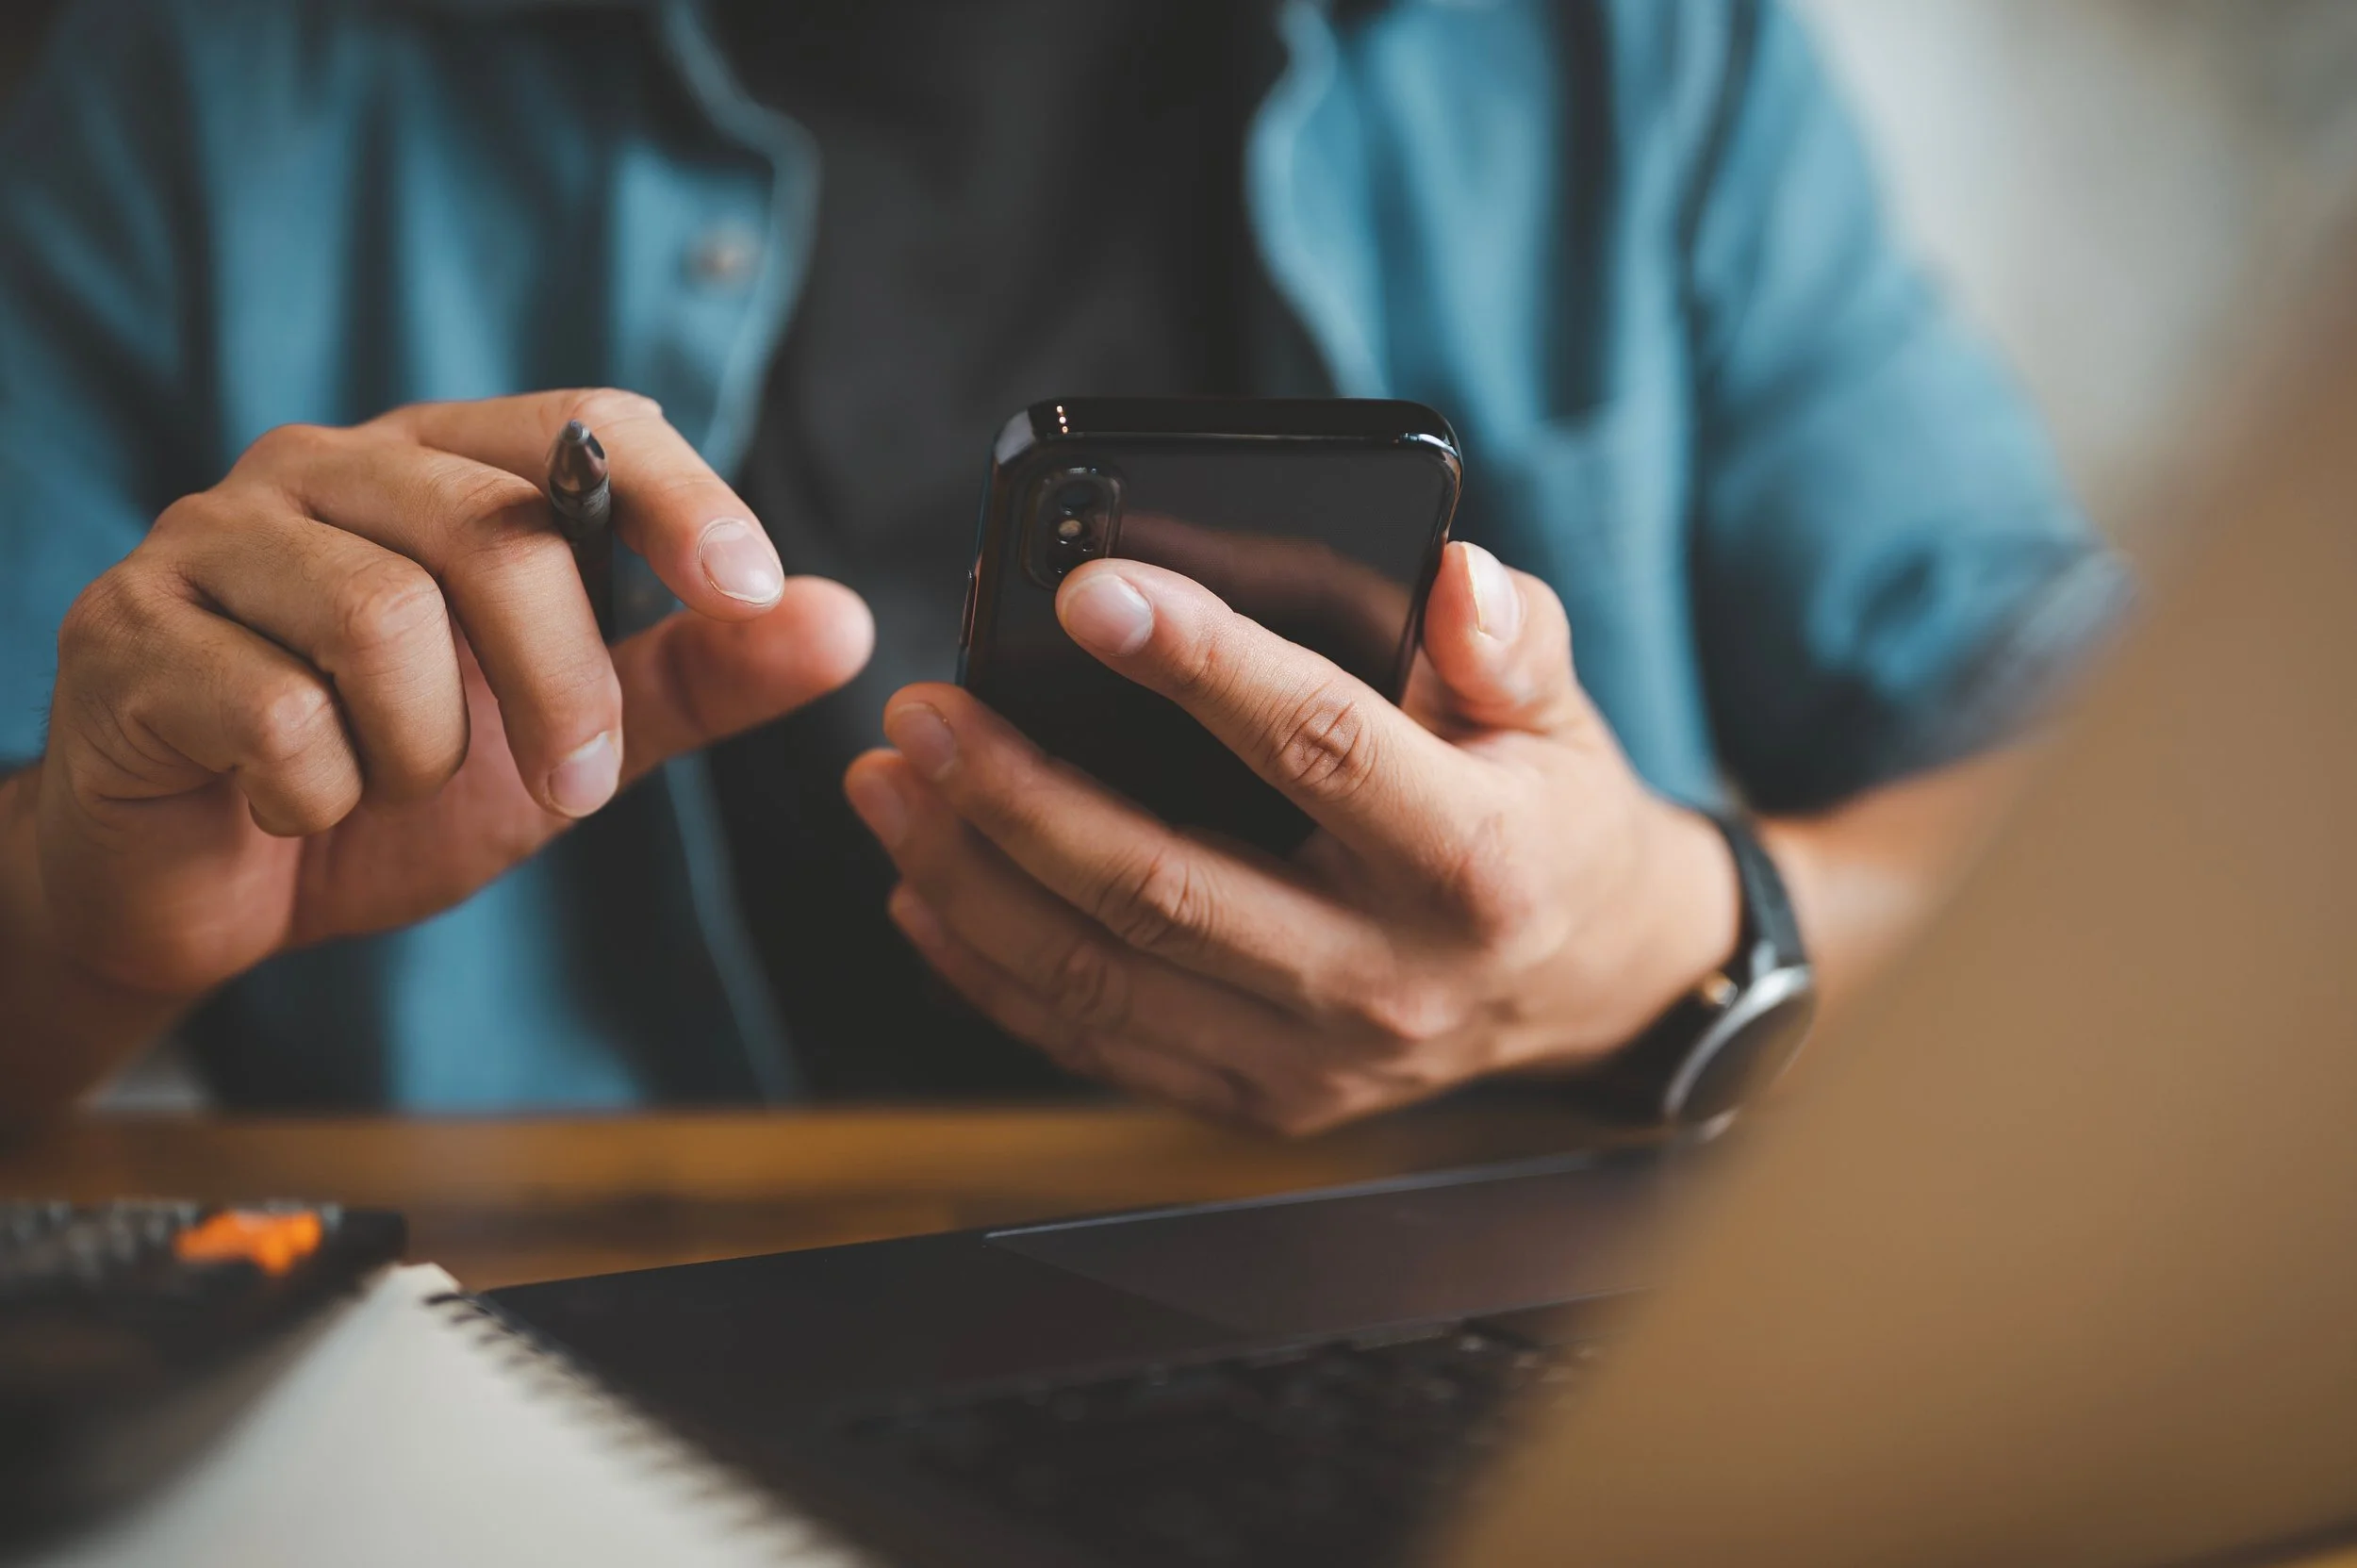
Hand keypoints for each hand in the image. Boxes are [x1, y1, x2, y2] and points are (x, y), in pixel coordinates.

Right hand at [29, 388, 871, 1005]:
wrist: (209, 889)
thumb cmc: (391, 782)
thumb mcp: (575, 735)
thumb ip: (699, 675)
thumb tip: (844, 622)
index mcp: (443, 465)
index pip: (584, 425)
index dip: (680, 495)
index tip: (752, 586)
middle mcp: (325, 469)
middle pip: (493, 529)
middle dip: (561, 682)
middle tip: (578, 788)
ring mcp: (213, 538)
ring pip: (379, 617)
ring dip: (423, 748)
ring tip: (392, 787)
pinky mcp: (127, 633)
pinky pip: (270, 708)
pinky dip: (318, 790)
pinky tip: (292, 805)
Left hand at [844, 541, 1738, 1134]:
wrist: (1584, 985)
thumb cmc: (1546, 815)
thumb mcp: (1562, 709)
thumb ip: (1514, 634)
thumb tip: (1453, 576)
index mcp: (1473, 860)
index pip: (1319, 747)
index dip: (1202, 665)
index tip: (1090, 592)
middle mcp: (1388, 978)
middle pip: (1164, 887)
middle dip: (1017, 794)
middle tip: (925, 709)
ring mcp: (1314, 1062)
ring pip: (1101, 976)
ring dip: (971, 878)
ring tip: (892, 784)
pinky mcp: (1257, 1100)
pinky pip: (1094, 1044)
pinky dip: (990, 970)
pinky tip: (925, 888)